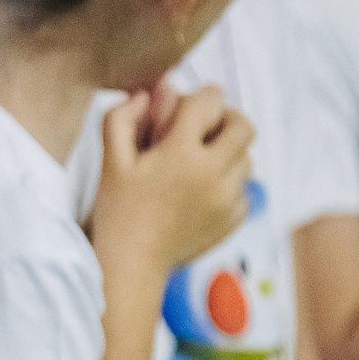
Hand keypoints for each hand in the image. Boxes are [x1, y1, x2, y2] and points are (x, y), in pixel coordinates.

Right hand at [93, 83, 253, 273]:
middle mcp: (213, 174)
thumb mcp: (110, 160)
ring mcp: (228, 199)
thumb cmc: (117, 211)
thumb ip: (123, 117)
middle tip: (203, 132)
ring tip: (199, 166)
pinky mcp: (234, 220)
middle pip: (244, 126)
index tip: (187, 108)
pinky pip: (245, 189)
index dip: (199, 98)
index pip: (211, 100)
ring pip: (247, 158)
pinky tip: (202, 193)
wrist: (132, 265)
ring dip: (228, 154)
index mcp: (182, 153)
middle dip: (226, 121)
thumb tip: (147, 94)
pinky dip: (229, 185)